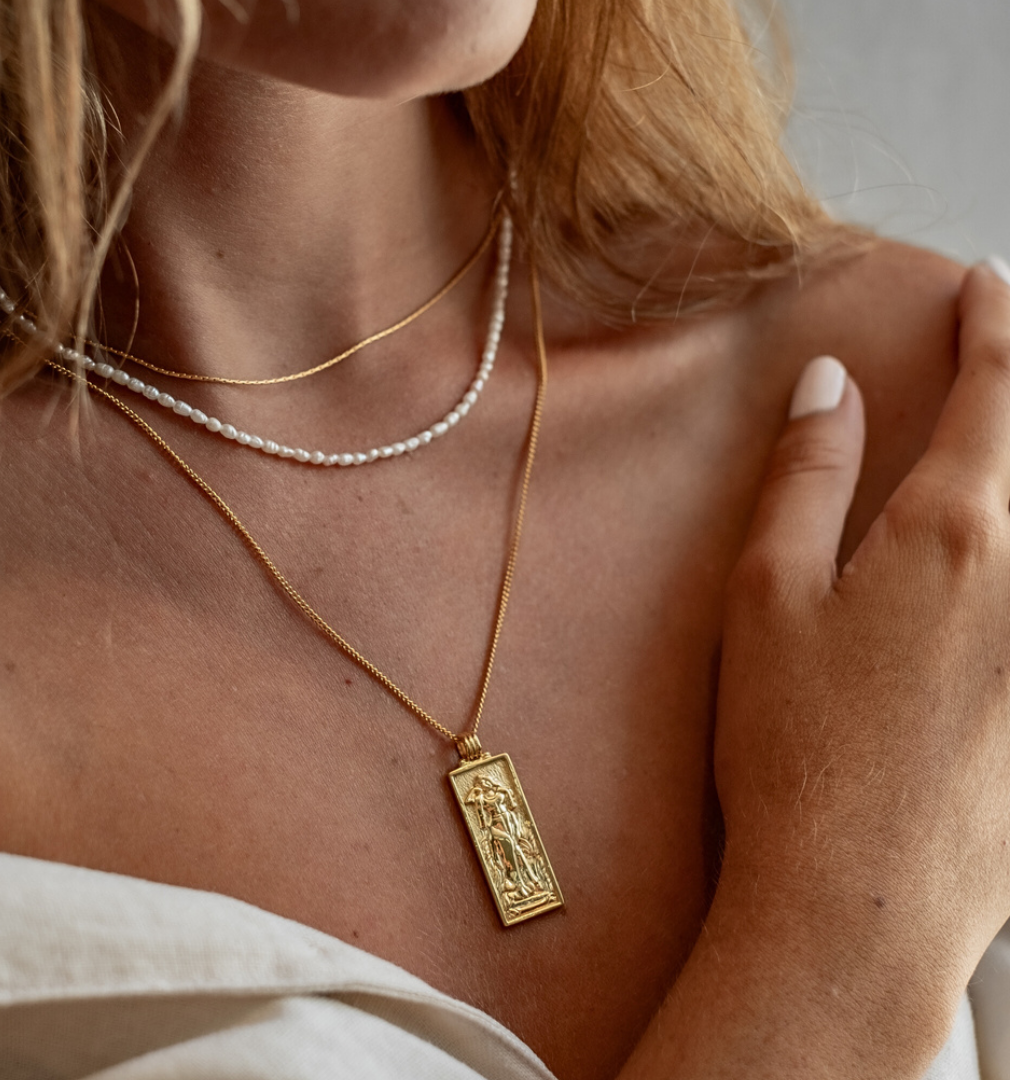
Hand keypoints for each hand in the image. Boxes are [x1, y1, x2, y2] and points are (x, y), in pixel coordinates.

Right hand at [715, 260, 1009, 1019]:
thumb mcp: (767, 596)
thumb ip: (805, 478)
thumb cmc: (795, 746)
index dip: (994, 327)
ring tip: (994, 466)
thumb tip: (829, 385)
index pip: (995, 396)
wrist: (857, 901)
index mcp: (955, 538)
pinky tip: (988, 581)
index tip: (987, 287)